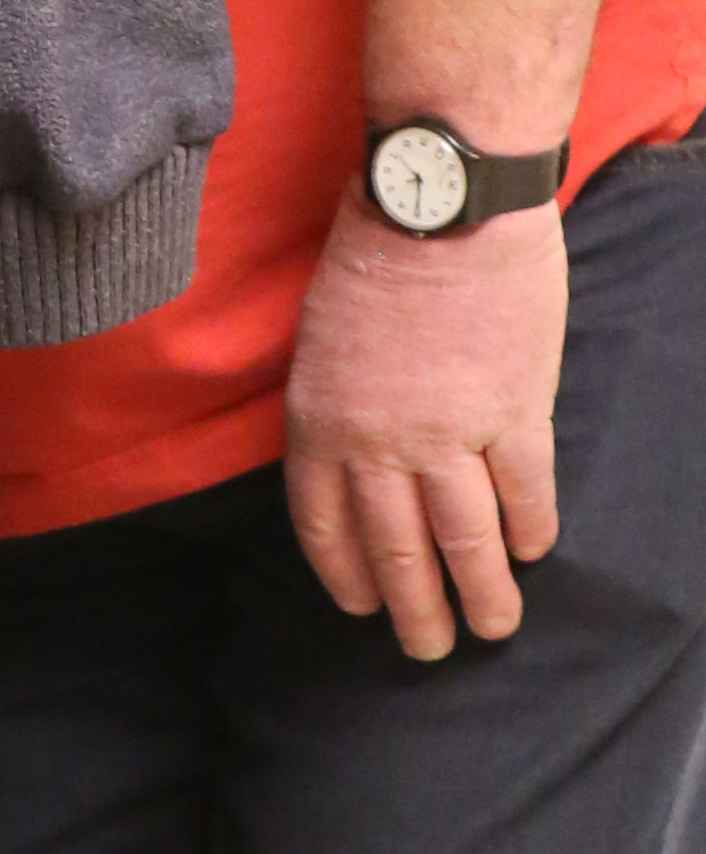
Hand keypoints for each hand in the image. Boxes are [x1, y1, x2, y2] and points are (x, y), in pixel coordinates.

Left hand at [282, 190, 567, 658]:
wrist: (442, 204)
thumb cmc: (375, 255)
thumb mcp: (321, 341)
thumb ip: (338, 408)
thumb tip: (365, 460)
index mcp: (320, 426)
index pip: (325, 526)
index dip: (346, 575)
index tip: (361, 608)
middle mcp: (376, 445)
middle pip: (395, 550)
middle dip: (414, 609)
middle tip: (429, 649)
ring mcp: (447, 433)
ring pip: (463, 538)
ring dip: (481, 592)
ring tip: (493, 627)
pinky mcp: (513, 411)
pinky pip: (524, 491)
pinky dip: (530, 529)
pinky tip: (534, 552)